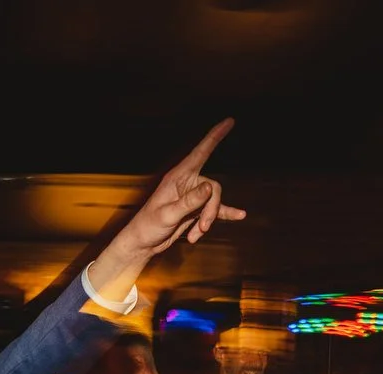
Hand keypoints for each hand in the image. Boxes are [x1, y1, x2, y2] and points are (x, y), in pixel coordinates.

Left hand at [120, 118, 246, 255]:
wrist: (143, 243)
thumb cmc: (148, 226)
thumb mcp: (167, 214)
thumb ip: (189, 201)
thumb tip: (209, 187)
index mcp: (177, 177)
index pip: (201, 152)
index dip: (215, 136)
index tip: (229, 121)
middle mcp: (187, 184)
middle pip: (213, 188)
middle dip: (211, 209)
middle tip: (202, 227)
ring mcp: (193, 197)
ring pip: (214, 202)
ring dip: (208, 220)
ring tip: (196, 235)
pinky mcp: (196, 211)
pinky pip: (215, 211)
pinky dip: (223, 216)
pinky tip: (239, 216)